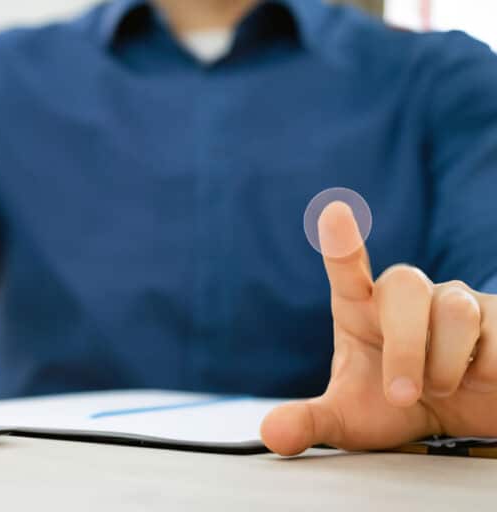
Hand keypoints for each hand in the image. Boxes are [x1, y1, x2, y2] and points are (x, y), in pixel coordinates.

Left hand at [260, 201, 496, 454]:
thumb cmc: (398, 406)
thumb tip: (273, 434)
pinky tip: (479, 381)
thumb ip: (312, 423)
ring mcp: (455, 302)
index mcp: (361, 309)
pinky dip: (485, 370)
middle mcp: (407, 297)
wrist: (460, 417)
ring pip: (456, 310)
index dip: (342, 243)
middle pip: (406, 287)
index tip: (334, 213)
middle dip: (405, 348)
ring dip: (445, 365)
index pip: (349, 270)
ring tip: (442, 390)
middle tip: (402, 395)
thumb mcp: (351, 421)